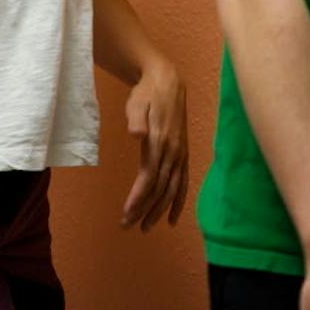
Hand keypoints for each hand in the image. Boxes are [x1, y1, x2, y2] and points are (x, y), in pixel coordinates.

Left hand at [120, 58, 187, 230]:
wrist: (168, 82)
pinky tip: (172, 218)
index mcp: (160, 142)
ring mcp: (180, 155)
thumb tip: (136, 134)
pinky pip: (183, 183)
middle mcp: (173, 152)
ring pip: (172, 190)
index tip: (126, 215)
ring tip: (146, 227)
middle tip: (128, 226)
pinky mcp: (183, 154)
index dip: (138, 199)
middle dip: (145, 210)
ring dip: (159, 210)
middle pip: (159, 189)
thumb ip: (136, 119)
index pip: (148, 178)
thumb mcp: (136, 102)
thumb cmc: (147, 94)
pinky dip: (178, 202)